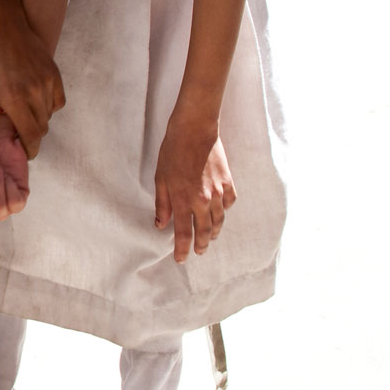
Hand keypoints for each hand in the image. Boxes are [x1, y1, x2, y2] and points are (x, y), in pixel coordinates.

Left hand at [0, 27, 64, 159]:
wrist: (0, 21)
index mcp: (13, 97)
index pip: (31, 135)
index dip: (29, 148)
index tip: (24, 152)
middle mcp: (34, 91)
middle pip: (42, 127)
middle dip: (31, 136)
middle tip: (19, 134)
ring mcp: (47, 80)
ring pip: (48, 114)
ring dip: (38, 119)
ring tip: (23, 113)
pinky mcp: (54, 71)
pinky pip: (57, 100)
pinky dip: (49, 106)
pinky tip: (35, 102)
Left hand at [154, 116, 235, 262]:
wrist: (195, 130)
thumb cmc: (173, 151)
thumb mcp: (160, 178)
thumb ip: (162, 204)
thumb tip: (161, 224)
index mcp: (183, 200)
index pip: (183, 234)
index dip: (182, 249)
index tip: (181, 258)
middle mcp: (203, 200)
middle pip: (204, 232)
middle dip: (201, 245)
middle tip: (198, 252)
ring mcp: (218, 192)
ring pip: (219, 221)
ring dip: (213, 232)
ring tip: (209, 238)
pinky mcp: (228, 183)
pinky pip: (229, 204)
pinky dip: (224, 211)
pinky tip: (220, 213)